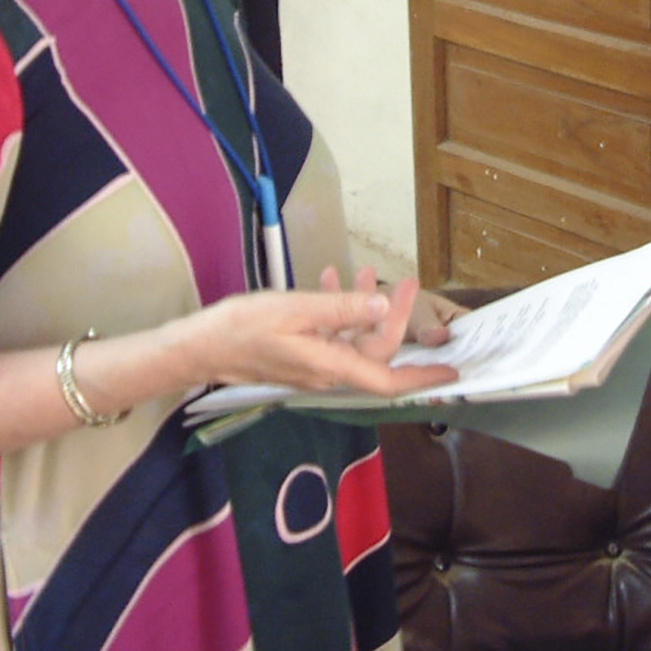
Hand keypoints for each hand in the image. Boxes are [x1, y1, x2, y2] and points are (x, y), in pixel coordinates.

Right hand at [186, 280, 456, 395]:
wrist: (198, 347)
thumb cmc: (242, 328)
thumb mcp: (295, 310)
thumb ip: (341, 309)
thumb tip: (383, 308)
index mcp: (331, 367)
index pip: (388, 379)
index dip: (422, 377)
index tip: (452, 372)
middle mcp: (327, 372)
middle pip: (375, 349)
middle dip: (394, 315)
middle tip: (405, 280)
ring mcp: (313, 365)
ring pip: (353, 338)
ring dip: (363, 306)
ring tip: (364, 271)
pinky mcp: (300, 355)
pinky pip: (331, 335)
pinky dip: (337, 309)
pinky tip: (332, 279)